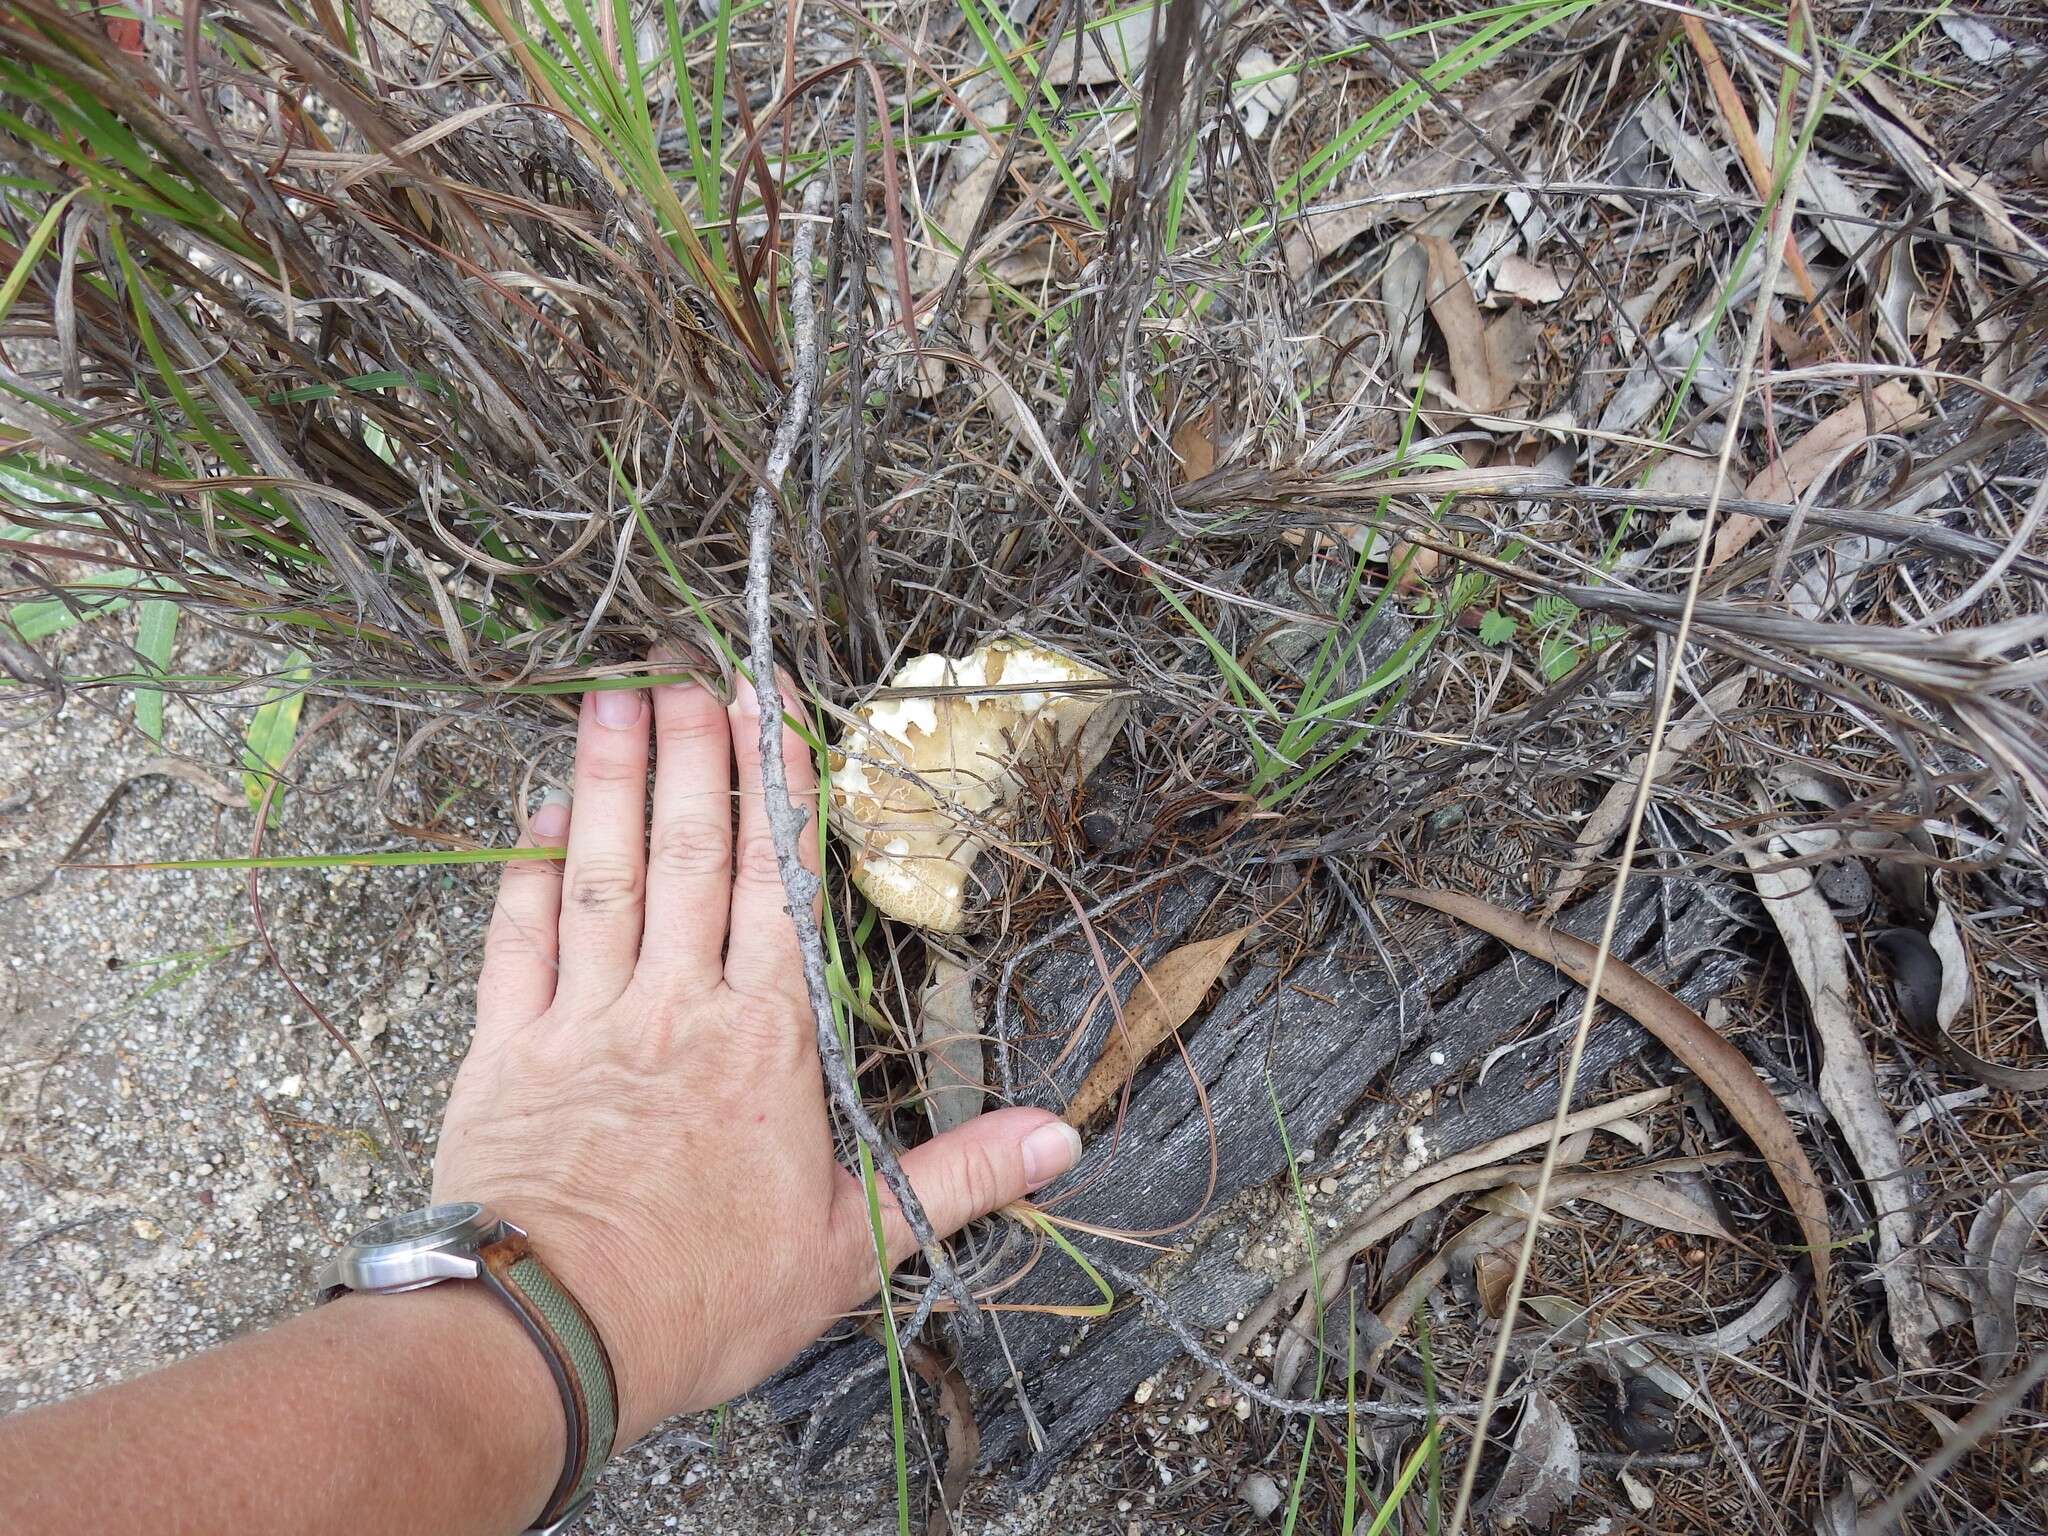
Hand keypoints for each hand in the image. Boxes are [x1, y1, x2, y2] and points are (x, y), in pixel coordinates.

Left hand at [431, 667, 1081, 1443]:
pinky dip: (525, 869)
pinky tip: (537, 812)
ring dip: (611, 779)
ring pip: (605, 871)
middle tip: (691, 663)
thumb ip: (961, 1177)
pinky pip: (520, 937)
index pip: (780, 885)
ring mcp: (586, 1018)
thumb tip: (1066, 1136)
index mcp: (767, 1040)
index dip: (780, 788)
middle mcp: (678, 1005)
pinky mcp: (509, 1049)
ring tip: (616, 696)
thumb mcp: (856, 1248)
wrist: (549, 1340)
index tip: (774, 707)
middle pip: (693, 851)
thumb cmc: (706, 1298)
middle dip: (698, 751)